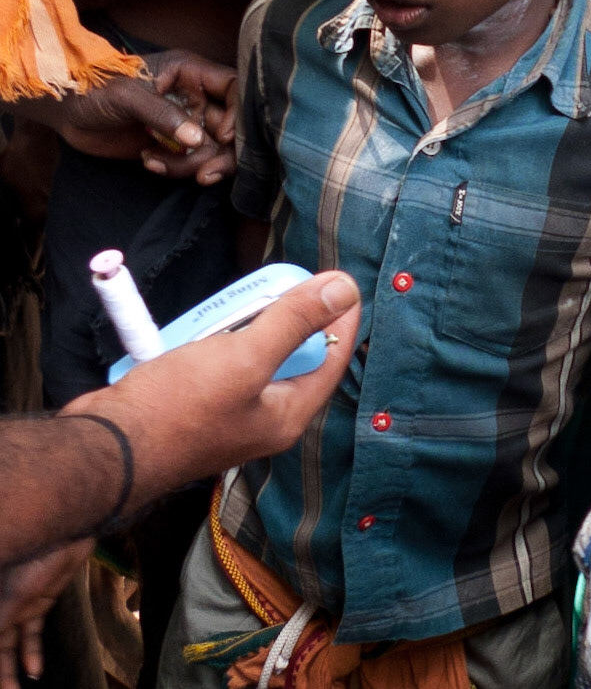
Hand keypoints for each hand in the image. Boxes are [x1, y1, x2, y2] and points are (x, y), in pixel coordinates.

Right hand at [0, 539, 93, 688]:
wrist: (67, 527)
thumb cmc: (31, 554)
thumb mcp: (8, 599)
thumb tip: (1, 636)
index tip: (0, 681)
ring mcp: (16, 602)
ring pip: (7, 643)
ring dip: (8, 670)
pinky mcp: (39, 600)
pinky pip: (30, 632)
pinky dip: (31, 652)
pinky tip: (34, 672)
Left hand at [26, 51, 235, 182]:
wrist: (66, 112)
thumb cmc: (96, 89)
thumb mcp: (130, 96)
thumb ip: (164, 115)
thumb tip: (198, 139)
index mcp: (191, 72)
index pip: (234, 88)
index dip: (237, 113)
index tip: (222, 136)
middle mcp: (195, 97)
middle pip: (231, 125)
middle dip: (222, 153)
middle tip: (204, 174)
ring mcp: (184, 123)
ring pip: (213, 149)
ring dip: (193, 164)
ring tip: (159, 165)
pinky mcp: (171, 146)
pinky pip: (190, 163)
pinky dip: (176, 169)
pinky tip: (149, 163)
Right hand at [60, 270, 360, 510]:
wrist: (107, 448)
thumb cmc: (177, 410)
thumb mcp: (245, 357)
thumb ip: (294, 322)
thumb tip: (343, 289)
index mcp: (287, 414)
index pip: (332, 358)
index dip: (340, 318)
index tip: (341, 281)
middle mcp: (263, 417)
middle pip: (290, 353)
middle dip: (285, 316)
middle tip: (279, 282)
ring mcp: (227, 411)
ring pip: (250, 353)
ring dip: (242, 325)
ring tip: (235, 303)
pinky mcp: (195, 402)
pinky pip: (216, 360)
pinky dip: (211, 338)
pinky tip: (199, 325)